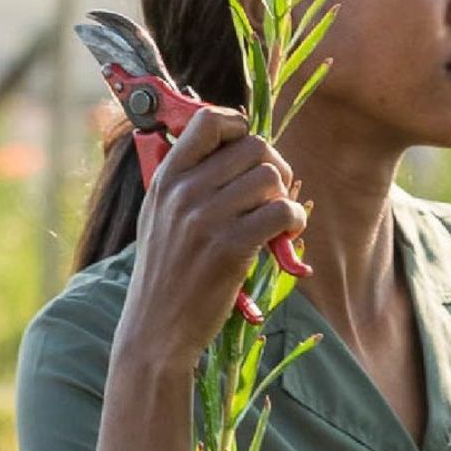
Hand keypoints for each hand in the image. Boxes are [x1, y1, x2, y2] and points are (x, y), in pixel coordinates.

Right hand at [119, 107, 307, 369]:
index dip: (239, 127)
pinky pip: (281, 212)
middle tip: (274, 194)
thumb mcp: (159, 216)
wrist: (156, 330)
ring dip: (286, 196)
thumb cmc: (166, 273)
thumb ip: (186, 180)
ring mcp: (205, 219)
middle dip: (274, 167)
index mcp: (166, 178)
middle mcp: (183, 192)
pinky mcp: (229, 248)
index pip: (207, 120)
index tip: (247, 152)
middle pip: (253, 146)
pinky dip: (294, 221)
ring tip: (277, 221)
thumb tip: (232, 143)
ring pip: (271, 176)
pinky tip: (285, 237)